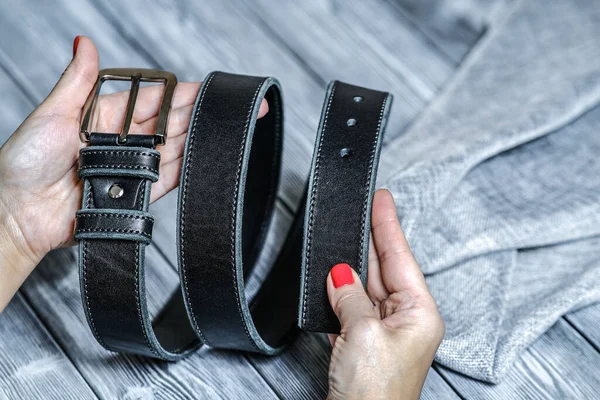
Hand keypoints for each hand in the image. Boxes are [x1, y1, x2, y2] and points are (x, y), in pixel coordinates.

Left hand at [0, 35, 267, 309]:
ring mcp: (132, 168)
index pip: (154, 100)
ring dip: (198, 138)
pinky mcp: (136, 195)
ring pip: (174, 149)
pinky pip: (167, 179)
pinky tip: (203, 156)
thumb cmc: (24, 162)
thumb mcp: (52, 113)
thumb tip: (85, 44)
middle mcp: (123, 141)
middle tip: (230, 106)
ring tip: (225, 128)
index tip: (207, 87)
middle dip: (201, 113)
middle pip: (170, 123)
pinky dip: (185, 168)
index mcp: (106, 116)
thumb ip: (78, 82)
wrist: (18, 213)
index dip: (182, 92)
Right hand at [326, 189, 444, 399]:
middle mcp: (405, 321)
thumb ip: (351, 297)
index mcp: (419, 314)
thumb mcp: (362, 334)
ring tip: (346, 236)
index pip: (401, 257)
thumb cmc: (375, 394)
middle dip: (371, 239)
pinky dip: (341, 292)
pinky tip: (334, 279)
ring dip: (353, 265)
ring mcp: (384, 333)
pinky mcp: (364, 345)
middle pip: (384, 268)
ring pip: (366, 287)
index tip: (382, 199)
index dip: (388, 225)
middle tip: (363, 207)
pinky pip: (352, 307)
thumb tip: (340, 275)